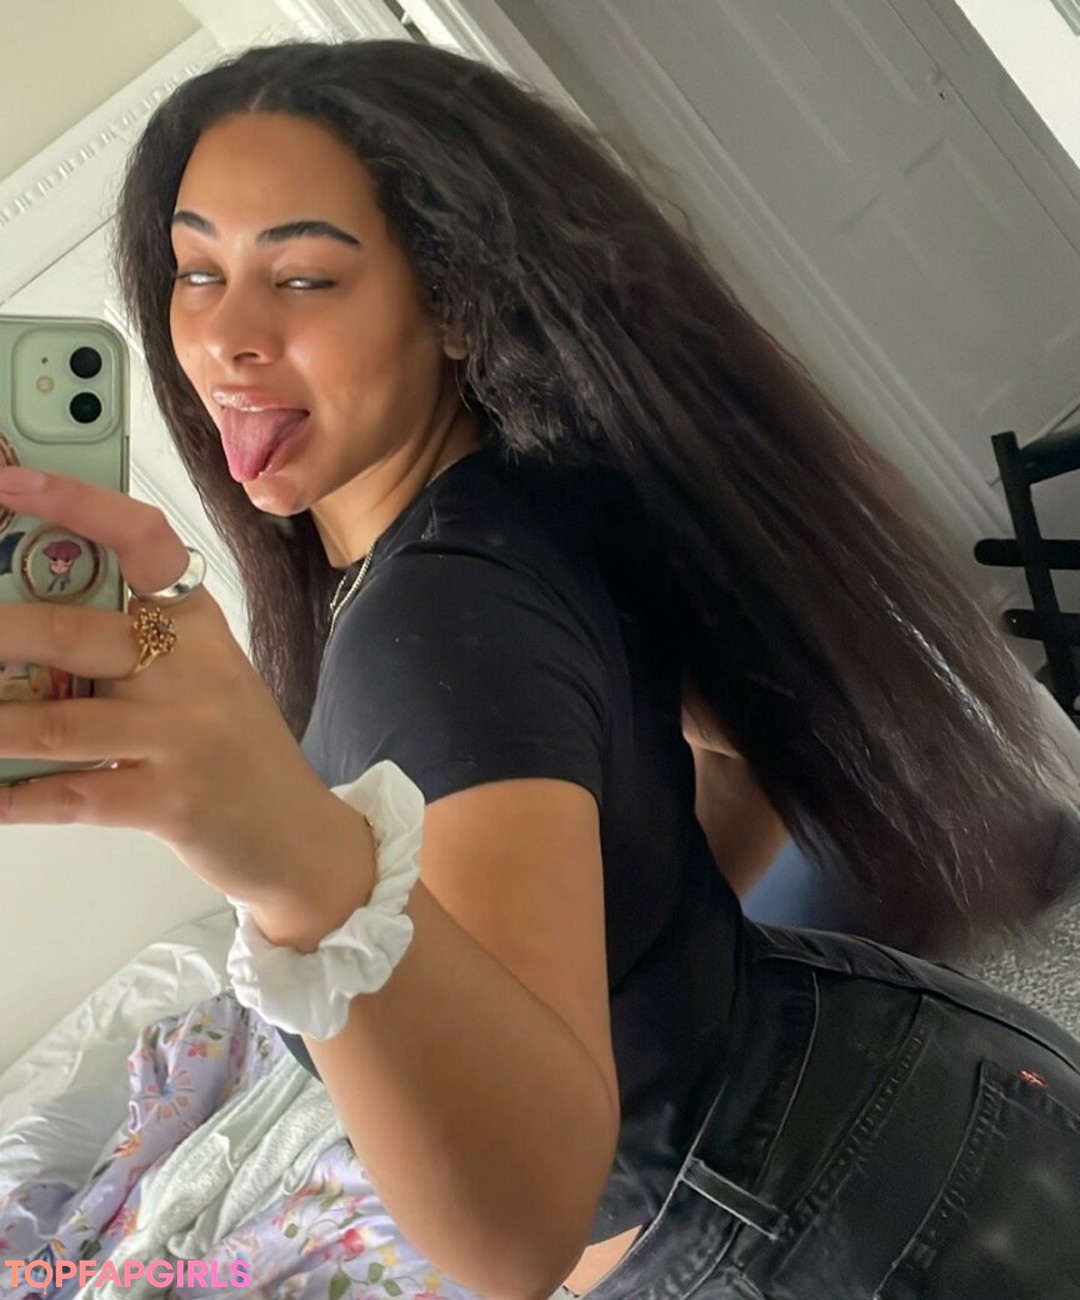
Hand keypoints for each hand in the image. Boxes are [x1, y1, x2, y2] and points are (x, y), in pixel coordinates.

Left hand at [0, 469, 375, 915]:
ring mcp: (186, 737)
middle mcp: (195, 670)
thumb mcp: (202, 679)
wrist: (301, 836)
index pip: (142, 541)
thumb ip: (131, 646)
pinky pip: (76, 795)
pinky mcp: (174, 802)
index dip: (75, 504)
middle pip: (76, 633)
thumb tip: (23, 616)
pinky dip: (19, 797)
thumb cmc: (237, 750)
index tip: (11, 480)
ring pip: (60, 721)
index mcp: (199, 624)